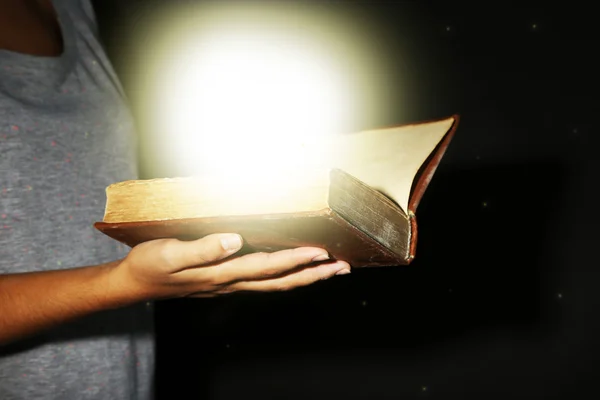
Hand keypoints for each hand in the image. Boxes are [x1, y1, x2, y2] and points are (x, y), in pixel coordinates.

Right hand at [109, 233, 350, 300]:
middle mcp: (231, 282)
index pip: (267, 267)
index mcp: (222, 273)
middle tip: (343, 267)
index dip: (295, 260)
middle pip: (281, 282)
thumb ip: (202, 248)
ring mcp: (230, 284)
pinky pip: (263, 282)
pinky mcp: (225, 281)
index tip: (322, 252)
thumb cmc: (150, 265)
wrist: (135, 284)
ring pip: (275, 284)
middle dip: (313, 275)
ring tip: (329, 269)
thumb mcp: (170, 254)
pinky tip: (292, 268)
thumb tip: (235, 239)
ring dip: (304, 277)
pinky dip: (285, 276)